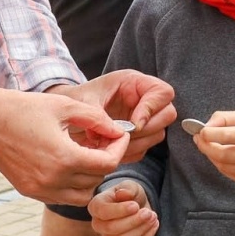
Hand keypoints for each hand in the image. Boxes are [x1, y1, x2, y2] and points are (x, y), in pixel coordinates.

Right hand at [0, 83, 128, 203]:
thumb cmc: (26, 107)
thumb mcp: (66, 105)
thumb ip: (98, 119)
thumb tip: (120, 131)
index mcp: (64, 158)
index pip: (108, 164)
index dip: (119, 148)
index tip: (119, 135)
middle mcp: (53, 180)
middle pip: (97, 179)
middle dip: (106, 159)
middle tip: (103, 140)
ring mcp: (40, 190)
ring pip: (82, 194)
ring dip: (90, 176)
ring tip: (86, 153)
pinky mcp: (30, 192)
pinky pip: (63, 197)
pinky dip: (72, 184)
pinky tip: (68, 162)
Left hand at [62, 69, 176, 162]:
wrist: (67, 115)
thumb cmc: (76, 101)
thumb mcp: (85, 102)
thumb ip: (101, 114)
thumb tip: (121, 131)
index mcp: (134, 83)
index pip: (163, 92)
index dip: (152, 109)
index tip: (133, 124)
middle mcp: (144, 99)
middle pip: (168, 114)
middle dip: (147, 129)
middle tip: (124, 136)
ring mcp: (144, 118)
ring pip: (159, 134)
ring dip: (138, 143)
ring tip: (113, 144)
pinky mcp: (139, 136)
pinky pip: (146, 148)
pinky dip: (131, 152)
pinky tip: (113, 150)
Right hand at [89, 183, 158, 235]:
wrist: (137, 204)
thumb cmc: (130, 193)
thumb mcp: (130, 186)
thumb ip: (127, 188)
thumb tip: (122, 194)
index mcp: (96, 206)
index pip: (103, 212)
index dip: (120, 210)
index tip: (135, 206)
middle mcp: (99, 225)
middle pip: (112, 228)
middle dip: (133, 221)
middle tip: (148, 212)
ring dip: (141, 229)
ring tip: (153, 216)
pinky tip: (154, 224)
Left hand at [192, 110, 234, 185]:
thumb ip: (225, 118)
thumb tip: (206, 126)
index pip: (227, 136)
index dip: (208, 134)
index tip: (200, 130)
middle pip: (222, 154)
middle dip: (205, 146)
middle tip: (199, 138)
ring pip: (223, 166)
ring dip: (211, 155)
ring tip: (209, 145)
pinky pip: (229, 173)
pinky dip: (220, 164)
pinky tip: (221, 155)